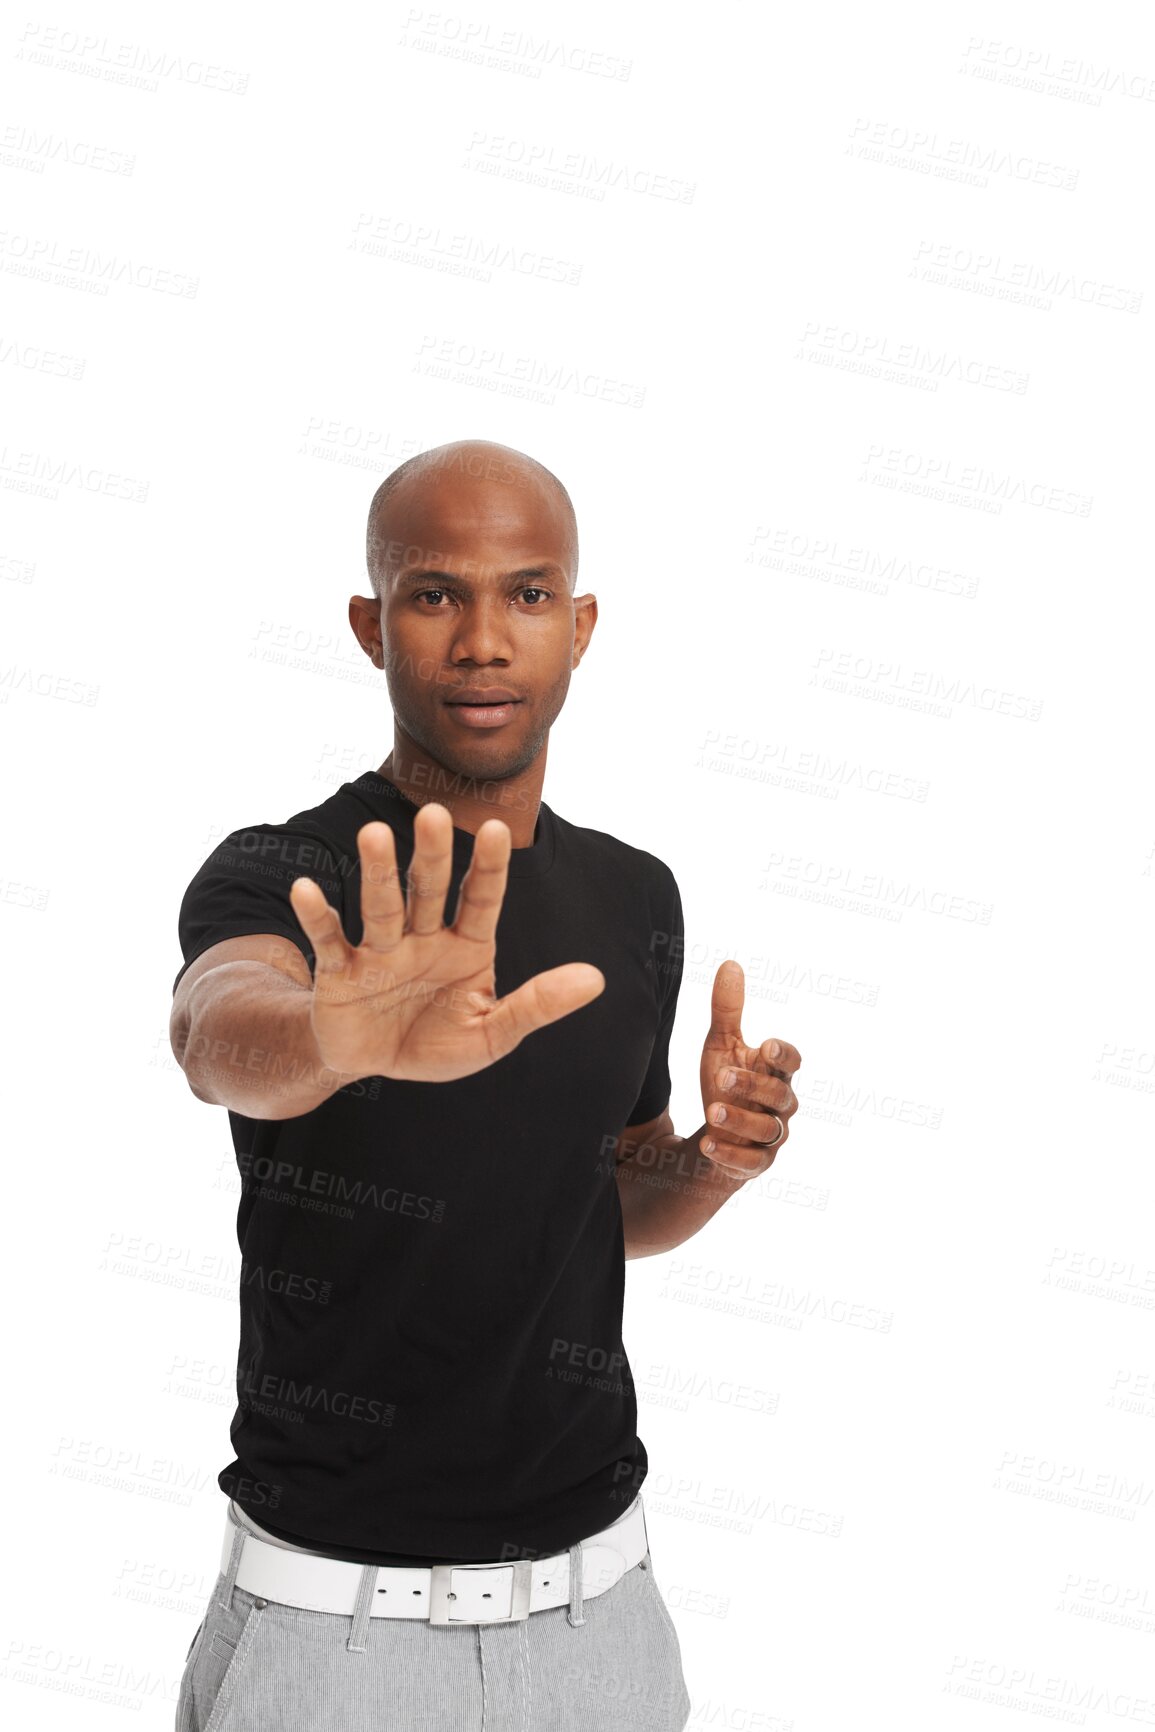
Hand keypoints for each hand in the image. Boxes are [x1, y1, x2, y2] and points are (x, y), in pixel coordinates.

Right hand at [288, 803, 604, 1082]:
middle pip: (429, 891)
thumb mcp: (493, 1033)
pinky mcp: (339, 972)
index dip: (489, 867)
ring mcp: (379, 951)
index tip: (499, 827)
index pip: (482, 899)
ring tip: (375, 834)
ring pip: (381, 907)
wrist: (374, 1064)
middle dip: (433, 855)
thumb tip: (596, 979)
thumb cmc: (436, 1041)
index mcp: (466, 945)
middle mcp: (423, 937)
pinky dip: (317, 917)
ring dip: (378, 872)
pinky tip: (306, 889)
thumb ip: (539, 1004)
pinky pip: (329, 941)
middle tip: (435, 813)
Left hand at [698, 960, 800, 1179]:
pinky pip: (749, 1162)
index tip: (768, 1046)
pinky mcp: (756, 1163)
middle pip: (778, 1095)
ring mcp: (772, 1136)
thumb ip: (727, 1010)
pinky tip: (708, 1144)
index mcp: (776, 1072)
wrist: (717, 1132)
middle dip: (752, 1086)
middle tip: (722, 1077)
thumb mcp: (721, 1045)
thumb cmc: (728, 1081)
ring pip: (766, 1131)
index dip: (784, 1054)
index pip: (792, 1062)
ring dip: (739, 1121)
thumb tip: (730, 964)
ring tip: (712, 1111)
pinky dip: (730, 1154)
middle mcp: (781, 1105)